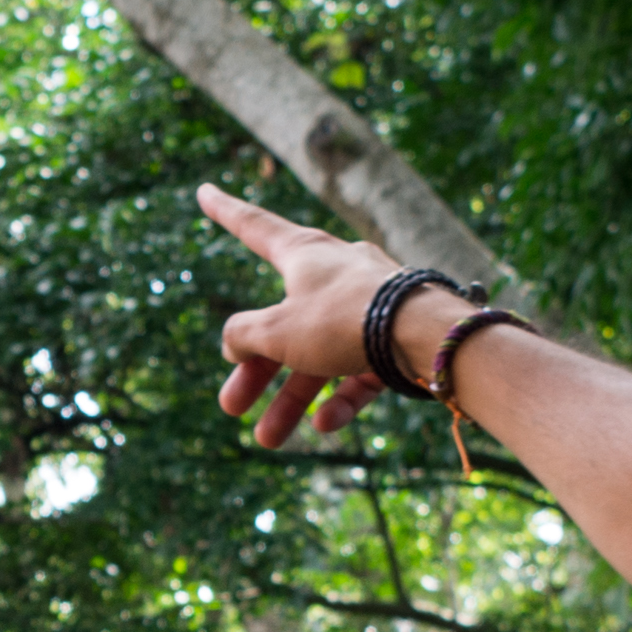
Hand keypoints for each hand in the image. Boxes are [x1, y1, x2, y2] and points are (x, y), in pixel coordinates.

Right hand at [202, 181, 401, 447]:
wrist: (426, 336)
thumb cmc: (345, 319)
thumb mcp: (277, 330)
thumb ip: (243, 335)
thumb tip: (235, 343)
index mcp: (305, 254)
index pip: (254, 227)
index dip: (225, 212)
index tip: (204, 191)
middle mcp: (337, 273)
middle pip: (283, 323)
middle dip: (256, 370)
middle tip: (230, 405)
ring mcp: (369, 306)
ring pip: (321, 356)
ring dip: (292, 398)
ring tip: (269, 439)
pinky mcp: (396, 338)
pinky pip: (360, 370)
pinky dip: (341, 397)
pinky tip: (324, 426)